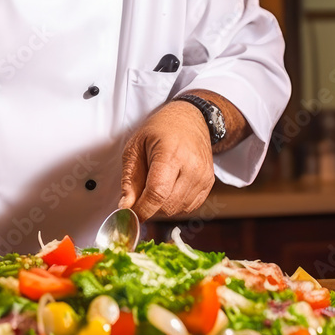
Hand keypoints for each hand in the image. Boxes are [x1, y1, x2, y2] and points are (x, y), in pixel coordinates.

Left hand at [119, 100, 215, 219]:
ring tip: (156, 184)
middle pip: (167, 206)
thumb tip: (125, 207)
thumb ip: (129, 179)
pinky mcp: (209, 183)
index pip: (157, 194)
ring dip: (162, 206)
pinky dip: (175, 204)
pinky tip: (169, 188)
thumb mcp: (135, 147)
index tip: (129, 215)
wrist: (190, 119)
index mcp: (171, 154)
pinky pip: (189, 207)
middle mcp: (192, 167)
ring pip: (177, 210)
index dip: (142, 209)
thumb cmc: (160, 129)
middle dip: (149, 207)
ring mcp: (204, 176)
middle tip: (140, 193)